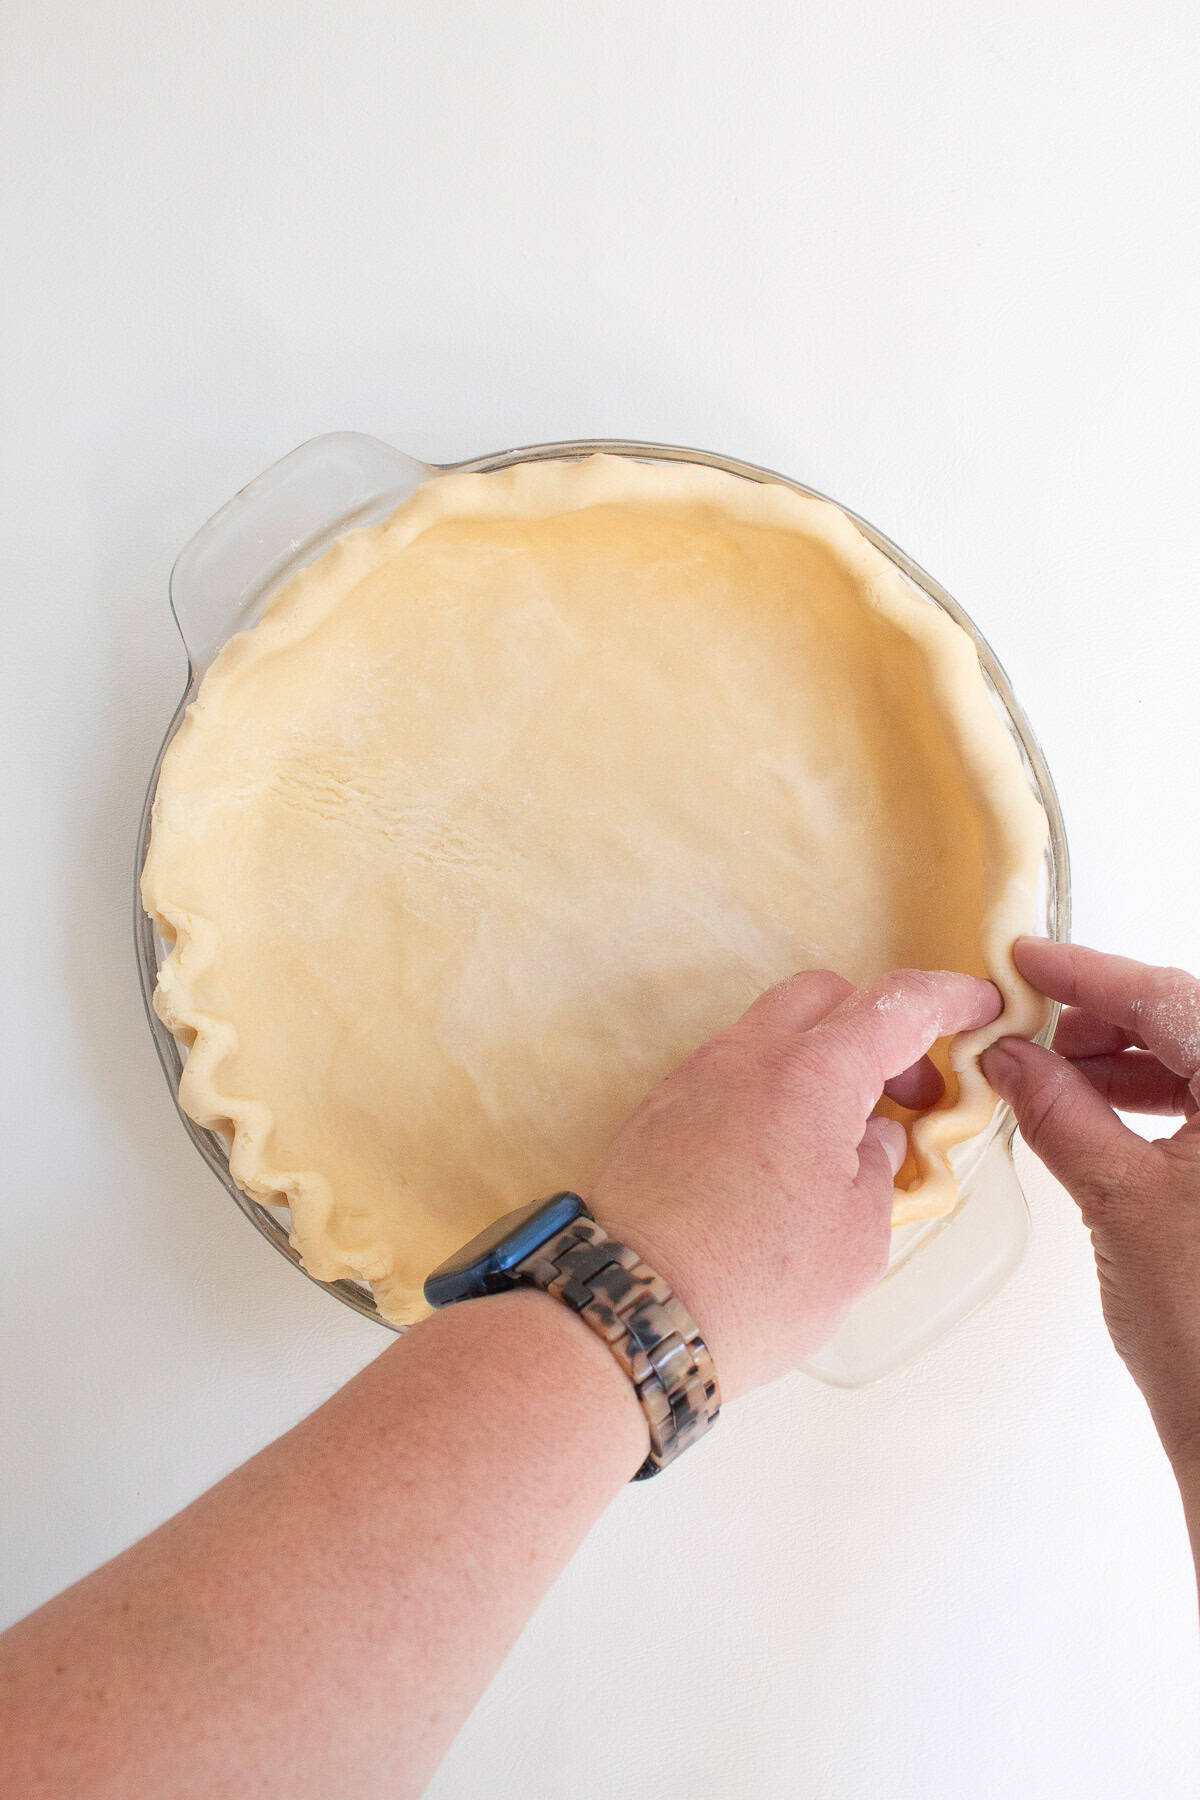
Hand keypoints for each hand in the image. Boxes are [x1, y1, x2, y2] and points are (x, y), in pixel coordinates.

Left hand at [587, 967, 1001, 1400]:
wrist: (627, 1313)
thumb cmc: (750, 1285)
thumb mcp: (856, 1240)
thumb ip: (878, 1170)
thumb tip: (875, 1137)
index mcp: (809, 1074)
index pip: (894, 1004)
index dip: (948, 997)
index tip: (982, 1005)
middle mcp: (745, 1056)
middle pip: (824, 999)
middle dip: (878, 1028)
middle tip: (911, 1091)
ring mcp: (693, 1079)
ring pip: (771, 1032)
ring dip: (822, 1060)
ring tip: (849, 1136)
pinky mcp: (659, 1112)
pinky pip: (731, 1072)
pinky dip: (774, 1088)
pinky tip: (788, 1155)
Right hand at [981, 939, 1199, 1472]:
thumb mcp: (1120, 1200)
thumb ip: (1061, 1111)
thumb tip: (1011, 1055)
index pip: (1172, 1000)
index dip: (1090, 973)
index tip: (1027, 959)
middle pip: (1192, 1024)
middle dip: (1107, 1020)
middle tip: (1032, 1031)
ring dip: (1128, 1062)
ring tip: (1055, 1081)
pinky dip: (1155, 1102)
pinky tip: (1098, 1118)